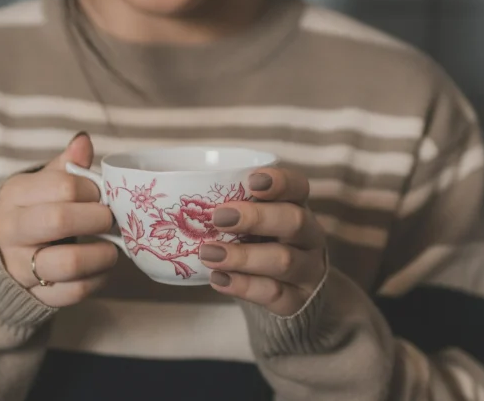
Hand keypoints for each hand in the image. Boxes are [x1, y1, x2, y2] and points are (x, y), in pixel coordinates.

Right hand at [0, 133, 116, 306]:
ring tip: (113, 247)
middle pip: (60, 220)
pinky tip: (101, 268)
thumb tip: (83, 141)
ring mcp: (21, 267)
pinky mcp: (36, 296)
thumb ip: (64, 167)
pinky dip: (98, 280)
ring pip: (69, 262)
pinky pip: (75, 291)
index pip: (62, 186)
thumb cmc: (30, 213)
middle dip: (98, 218)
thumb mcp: (39, 185)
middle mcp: (12, 231)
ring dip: (102, 254)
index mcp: (14, 196)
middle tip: (110, 219)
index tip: (101, 194)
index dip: (92, 189)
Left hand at [200, 168, 326, 315]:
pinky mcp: (298, 301)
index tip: (251, 181)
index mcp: (298, 208)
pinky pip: (274, 294)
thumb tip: (174, 199)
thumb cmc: (262, 245)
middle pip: (294, 221)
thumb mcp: (255, 223)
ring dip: (242, 257)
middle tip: (218, 217)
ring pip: (283, 261)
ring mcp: (308, 270)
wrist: (292, 293)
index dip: (279, 182)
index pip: (298, 187)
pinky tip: (218, 279)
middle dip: (256, 218)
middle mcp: (309, 236)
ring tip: (208, 254)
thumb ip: (232, 209)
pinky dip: (243, 286)